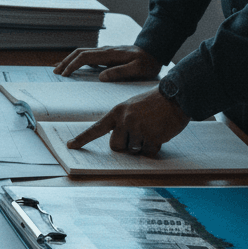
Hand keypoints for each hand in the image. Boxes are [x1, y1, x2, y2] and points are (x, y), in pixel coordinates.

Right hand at [54, 45, 161, 81]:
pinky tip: (75, 67)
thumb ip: (120, 72)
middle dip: (66, 61)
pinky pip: (89, 55)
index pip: (85, 57)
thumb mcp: (138, 69)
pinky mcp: (108, 55)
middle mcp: (105, 51)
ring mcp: (106, 52)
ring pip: (82, 53)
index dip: (72, 65)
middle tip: (56, 72)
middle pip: (79, 53)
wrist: (156, 51)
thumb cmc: (148, 62)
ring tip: (60, 69)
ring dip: (70, 60)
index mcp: (109, 54)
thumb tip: (101, 77)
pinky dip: (78, 60)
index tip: (65, 74)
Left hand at [66, 87, 188, 156]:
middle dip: (125, 145)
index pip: (95, 129)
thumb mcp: (131, 107)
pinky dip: (154, 148)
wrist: (176, 96)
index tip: (71, 145)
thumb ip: (122, 122)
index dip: (82, 139)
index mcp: (117, 112)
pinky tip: (160, 134)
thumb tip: (119, 144)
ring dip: (142, 145)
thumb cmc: (154, 103)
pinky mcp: (152, 136)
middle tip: (138, 133)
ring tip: (152, 129)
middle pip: (115, 146)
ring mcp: (138, 128)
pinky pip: (148, 152)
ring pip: (133, 150)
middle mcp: (124, 120)